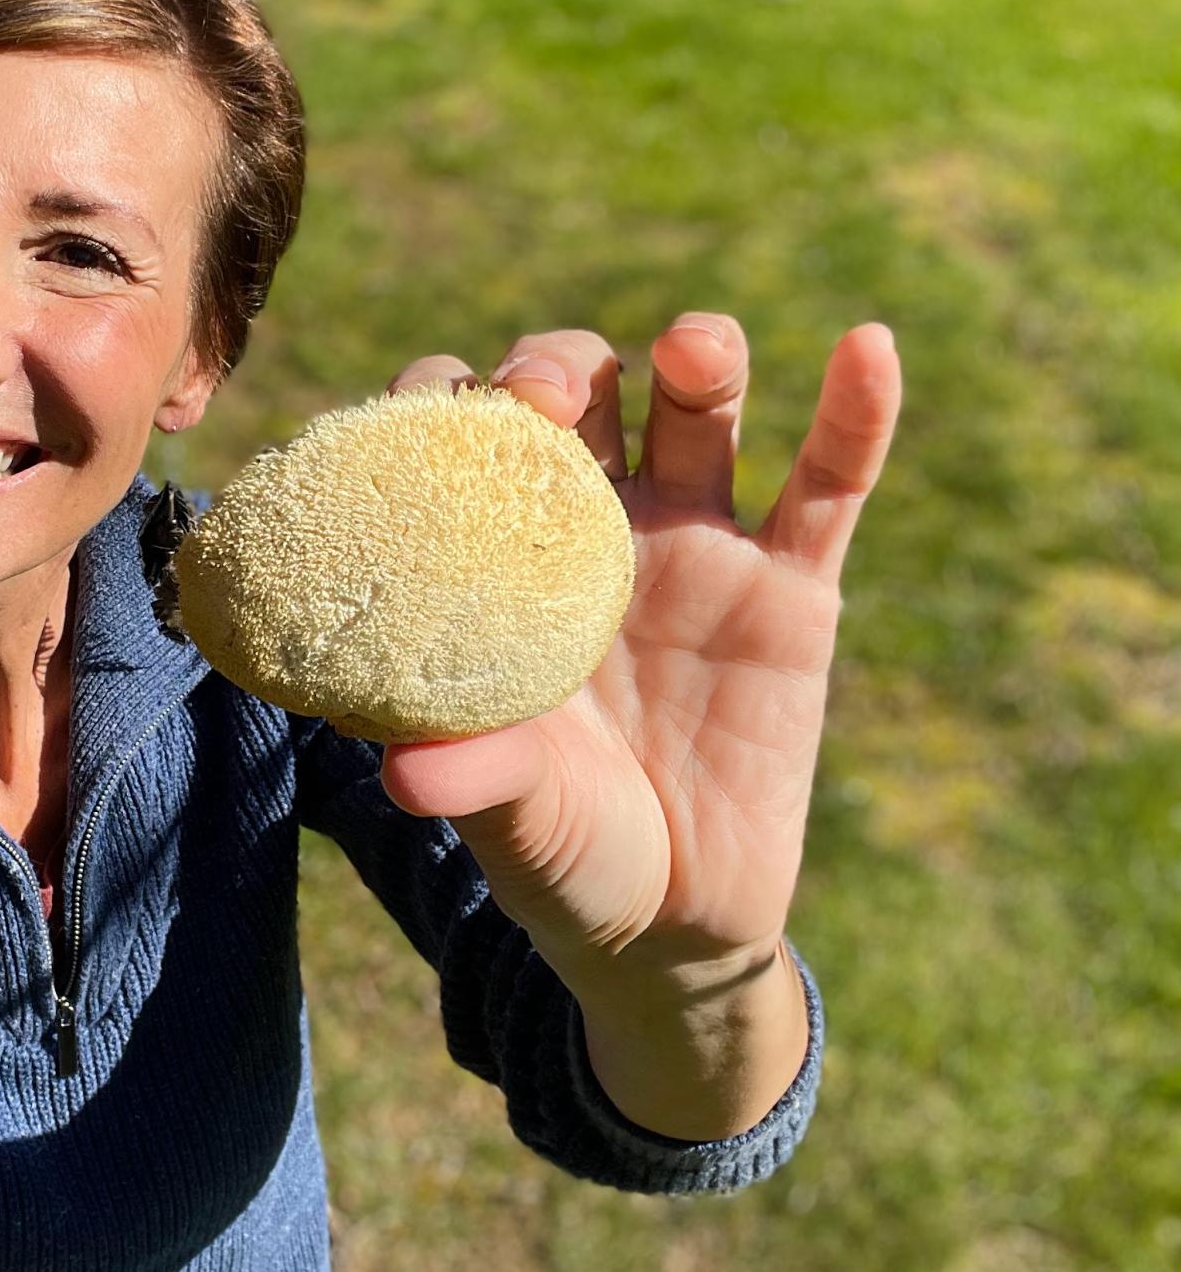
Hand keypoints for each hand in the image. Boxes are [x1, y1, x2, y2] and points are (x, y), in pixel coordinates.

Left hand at [378, 314, 902, 999]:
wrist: (671, 925)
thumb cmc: (562, 853)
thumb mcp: (515, 819)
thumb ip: (475, 778)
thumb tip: (405, 775)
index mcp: (502, 562)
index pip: (459, 440)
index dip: (443, 401)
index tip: (430, 409)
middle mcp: (595, 532)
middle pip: (581, 395)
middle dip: (561, 366)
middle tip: (549, 394)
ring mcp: (699, 550)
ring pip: (700, 413)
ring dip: (699, 357)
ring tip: (692, 348)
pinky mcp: (794, 591)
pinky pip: (830, 486)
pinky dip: (856, 413)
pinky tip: (866, 346)